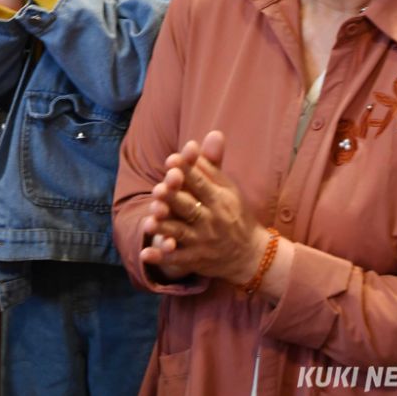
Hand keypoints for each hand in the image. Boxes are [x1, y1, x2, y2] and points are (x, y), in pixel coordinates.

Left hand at [139, 132, 266, 285]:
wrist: (250, 254)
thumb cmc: (234, 213)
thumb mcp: (228, 188)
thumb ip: (211, 164)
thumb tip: (205, 136)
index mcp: (220, 199)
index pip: (201, 183)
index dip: (186, 172)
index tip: (171, 160)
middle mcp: (212, 220)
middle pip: (189, 207)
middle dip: (173, 199)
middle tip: (157, 190)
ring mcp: (204, 242)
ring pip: (181, 233)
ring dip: (165, 228)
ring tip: (148, 223)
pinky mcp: (197, 260)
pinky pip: (178, 259)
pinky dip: (162, 257)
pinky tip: (146, 253)